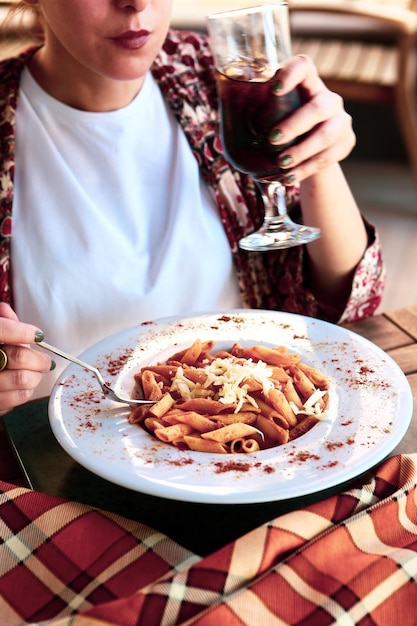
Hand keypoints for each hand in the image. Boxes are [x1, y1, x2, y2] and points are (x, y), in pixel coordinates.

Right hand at [0, 303, 52, 414]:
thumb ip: (0, 323)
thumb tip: (5, 310)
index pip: (0, 330)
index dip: (22, 331)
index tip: (38, 335)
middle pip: (19, 357)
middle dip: (39, 358)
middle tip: (46, 360)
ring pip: (23, 379)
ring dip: (36, 376)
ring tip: (35, 373)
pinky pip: (19, 397)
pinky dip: (27, 391)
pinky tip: (23, 386)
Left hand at [268, 54, 355, 182]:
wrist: (317, 150)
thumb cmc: (287, 128)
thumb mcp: (276, 116)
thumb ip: (257, 113)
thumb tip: (221, 116)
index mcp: (309, 85)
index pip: (305, 66)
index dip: (291, 73)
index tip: (272, 89)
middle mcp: (329, 99)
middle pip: (319, 106)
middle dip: (295, 124)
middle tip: (272, 139)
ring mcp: (341, 122)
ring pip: (326, 134)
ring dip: (302, 151)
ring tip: (282, 164)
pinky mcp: (346, 144)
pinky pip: (327, 158)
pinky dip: (305, 170)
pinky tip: (289, 178)